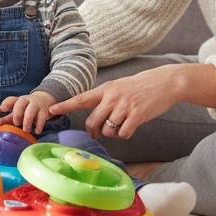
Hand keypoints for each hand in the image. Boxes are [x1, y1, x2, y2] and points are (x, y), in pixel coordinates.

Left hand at [0, 91, 55, 134]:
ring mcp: (36, 105)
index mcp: (18, 100)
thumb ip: (7, 118)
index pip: (11, 99)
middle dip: (17, 113)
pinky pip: (42, 117)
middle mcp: (27, 100)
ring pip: (31, 110)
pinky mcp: (44, 111)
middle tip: (16, 123)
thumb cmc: (27, 109)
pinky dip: (39, 125)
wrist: (44, 100)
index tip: (2, 109)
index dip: (6, 103)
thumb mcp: (17, 112)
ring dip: (28, 120)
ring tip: (26, 130)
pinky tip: (37, 131)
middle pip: (21, 103)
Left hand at [49, 65, 187, 141]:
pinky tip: (132, 126)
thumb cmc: (140, 86)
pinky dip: (126, 134)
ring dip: (113, 132)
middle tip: (98, 132)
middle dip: (94, 130)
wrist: (165, 82)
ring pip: (108, 130)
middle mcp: (112, 97)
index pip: (81, 99)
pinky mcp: (137, 115)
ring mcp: (124, 106)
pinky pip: (123, 133)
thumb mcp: (119, 87)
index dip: (65, 106)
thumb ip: (106, 99)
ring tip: (122, 123)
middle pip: (92, 121)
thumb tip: (96, 121)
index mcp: (106, 89)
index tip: (51, 110)